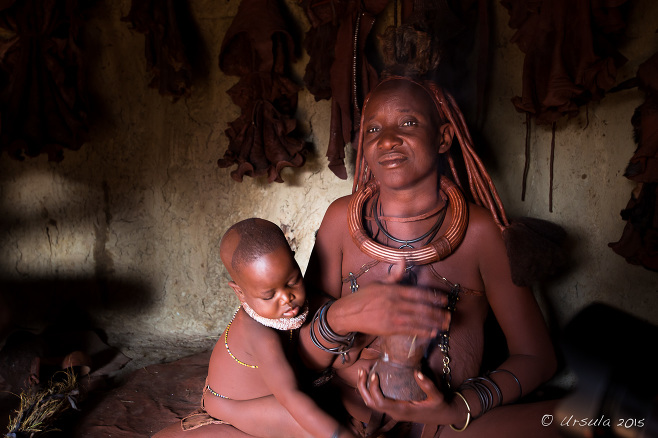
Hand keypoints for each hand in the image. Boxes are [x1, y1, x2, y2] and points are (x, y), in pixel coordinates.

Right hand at [329, 261, 449, 338]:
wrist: (349, 313)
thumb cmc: (364, 297)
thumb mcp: (379, 283)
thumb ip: (394, 275)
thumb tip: (404, 260)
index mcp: (393, 290)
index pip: (418, 293)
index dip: (433, 297)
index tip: (444, 300)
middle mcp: (395, 302)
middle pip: (421, 308)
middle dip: (437, 312)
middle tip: (449, 316)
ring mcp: (393, 316)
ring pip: (418, 320)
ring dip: (434, 323)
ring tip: (445, 325)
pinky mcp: (389, 328)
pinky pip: (410, 330)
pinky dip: (423, 331)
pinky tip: (432, 332)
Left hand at [356, 368, 461, 425]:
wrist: (443, 416)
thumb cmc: (439, 406)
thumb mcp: (437, 396)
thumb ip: (427, 385)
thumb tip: (417, 372)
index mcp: (402, 411)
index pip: (381, 403)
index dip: (374, 390)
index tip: (374, 375)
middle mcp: (395, 413)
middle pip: (371, 403)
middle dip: (363, 388)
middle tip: (362, 371)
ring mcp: (393, 411)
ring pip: (372, 403)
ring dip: (365, 389)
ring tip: (363, 372)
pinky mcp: (394, 408)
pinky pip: (378, 400)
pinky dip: (371, 390)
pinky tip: (372, 377)